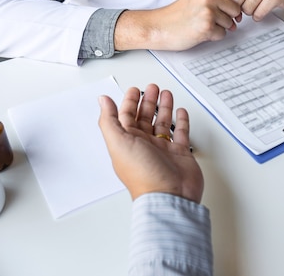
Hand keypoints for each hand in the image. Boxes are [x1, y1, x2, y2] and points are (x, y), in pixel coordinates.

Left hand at [98, 84, 203, 202]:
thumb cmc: (143, 174)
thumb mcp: (118, 143)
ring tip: (166, 94)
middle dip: (148, 101)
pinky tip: (181, 112)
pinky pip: (181, 133)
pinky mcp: (180, 154)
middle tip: (152, 87)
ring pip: (162, 123)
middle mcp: (144, 145)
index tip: (134, 89)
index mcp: (127, 142)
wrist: (169, 195)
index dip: (129, 101)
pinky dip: (181, 122)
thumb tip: (102, 100)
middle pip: (145, 117)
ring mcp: (162, 149)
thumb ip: (109, 120)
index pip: (126, 116)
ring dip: (164, 108)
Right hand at [113, 0, 262, 50]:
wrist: (159, 27)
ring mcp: (207, 10)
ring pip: (230, 23)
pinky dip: (213, 36)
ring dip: (219, 28)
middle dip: (226, 17)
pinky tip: (200, 31)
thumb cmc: (176, 14)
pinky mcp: (206, 25)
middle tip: (207, 18)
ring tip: (201, 24)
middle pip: (236, 8)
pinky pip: (222, 34)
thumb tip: (233, 12)